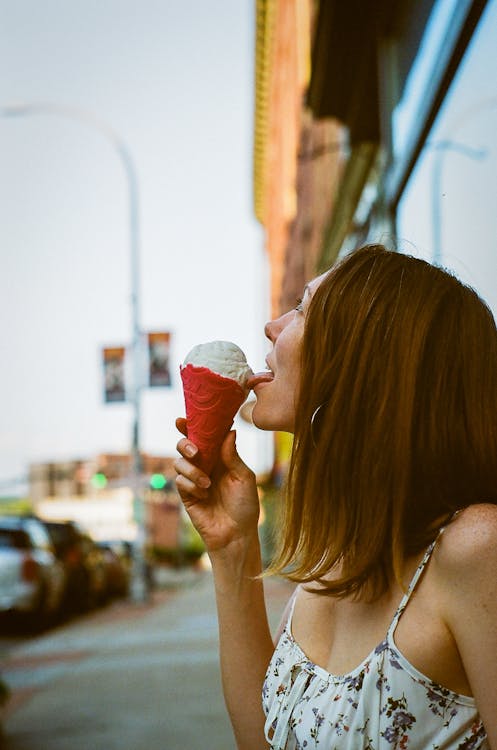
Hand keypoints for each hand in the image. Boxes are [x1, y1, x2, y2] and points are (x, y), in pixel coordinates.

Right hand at [174, 418, 259, 553]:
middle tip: (195, 451)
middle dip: (185, 443)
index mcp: (220, 458)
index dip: (195, 425)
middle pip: (185, 445)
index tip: (185, 418)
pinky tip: (203, 494)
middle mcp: (205, 465)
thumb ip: (233, 456)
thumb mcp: (244, 478)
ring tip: (207, 483)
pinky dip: (190, 485)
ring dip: (192, 470)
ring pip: (179, 462)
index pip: (205, 436)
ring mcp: (193, 479)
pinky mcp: (186, 494)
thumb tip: (230, 431)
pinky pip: (179, 482)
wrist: (236, 534)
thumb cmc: (245, 506)